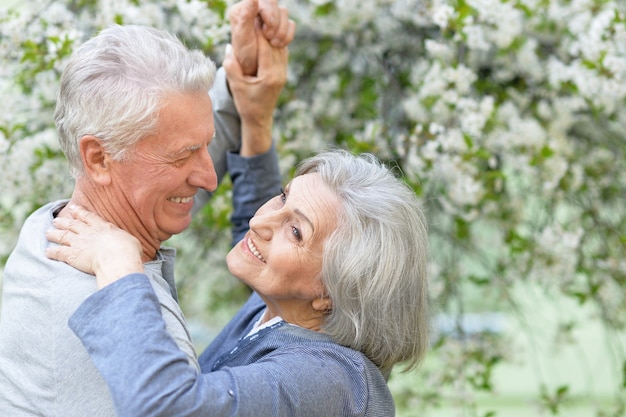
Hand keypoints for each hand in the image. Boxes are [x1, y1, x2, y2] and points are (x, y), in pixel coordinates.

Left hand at [45, 204, 143, 288]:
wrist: (116, 259)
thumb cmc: (128, 250)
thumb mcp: (132, 241)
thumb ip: (126, 240)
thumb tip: (130, 243)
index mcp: (103, 227)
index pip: (89, 217)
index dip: (80, 212)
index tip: (73, 208)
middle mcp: (88, 232)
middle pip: (72, 224)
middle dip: (64, 221)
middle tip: (56, 219)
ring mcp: (78, 242)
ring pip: (62, 236)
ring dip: (54, 234)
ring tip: (48, 232)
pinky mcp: (72, 255)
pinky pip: (58, 252)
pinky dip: (52, 252)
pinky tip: (47, 252)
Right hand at [224, 25, 288, 156]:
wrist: (259, 119)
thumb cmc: (246, 105)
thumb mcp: (236, 87)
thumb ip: (232, 68)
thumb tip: (229, 47)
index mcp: (269, 76)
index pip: (265, 47)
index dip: (258, 32)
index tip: (250, 21)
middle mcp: (280, 73)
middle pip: (274, 44)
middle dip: (264, 30)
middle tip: (254, 19)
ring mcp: (283, 72)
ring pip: (280, 47)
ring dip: (270, 35)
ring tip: (259, 25)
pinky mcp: (283, 72)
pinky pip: (281, 52)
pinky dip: (274, 43)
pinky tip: (265, 36)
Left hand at [230, 0, 294, 75]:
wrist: (253, 72)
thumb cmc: (244, 56)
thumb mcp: (244, 38)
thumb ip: (246, 16)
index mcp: (243, 10)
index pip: (264, 0)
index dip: (269, 14)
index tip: (266, 33)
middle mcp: (254, 10)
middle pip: (275, 4)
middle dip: (276, 24)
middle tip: (270, 40)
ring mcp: (267, 18)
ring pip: (284, 12)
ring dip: (281, 31)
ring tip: (274, 44)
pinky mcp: (278, 27)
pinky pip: (290, 23)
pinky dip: (288, 35)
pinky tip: (279, 45)